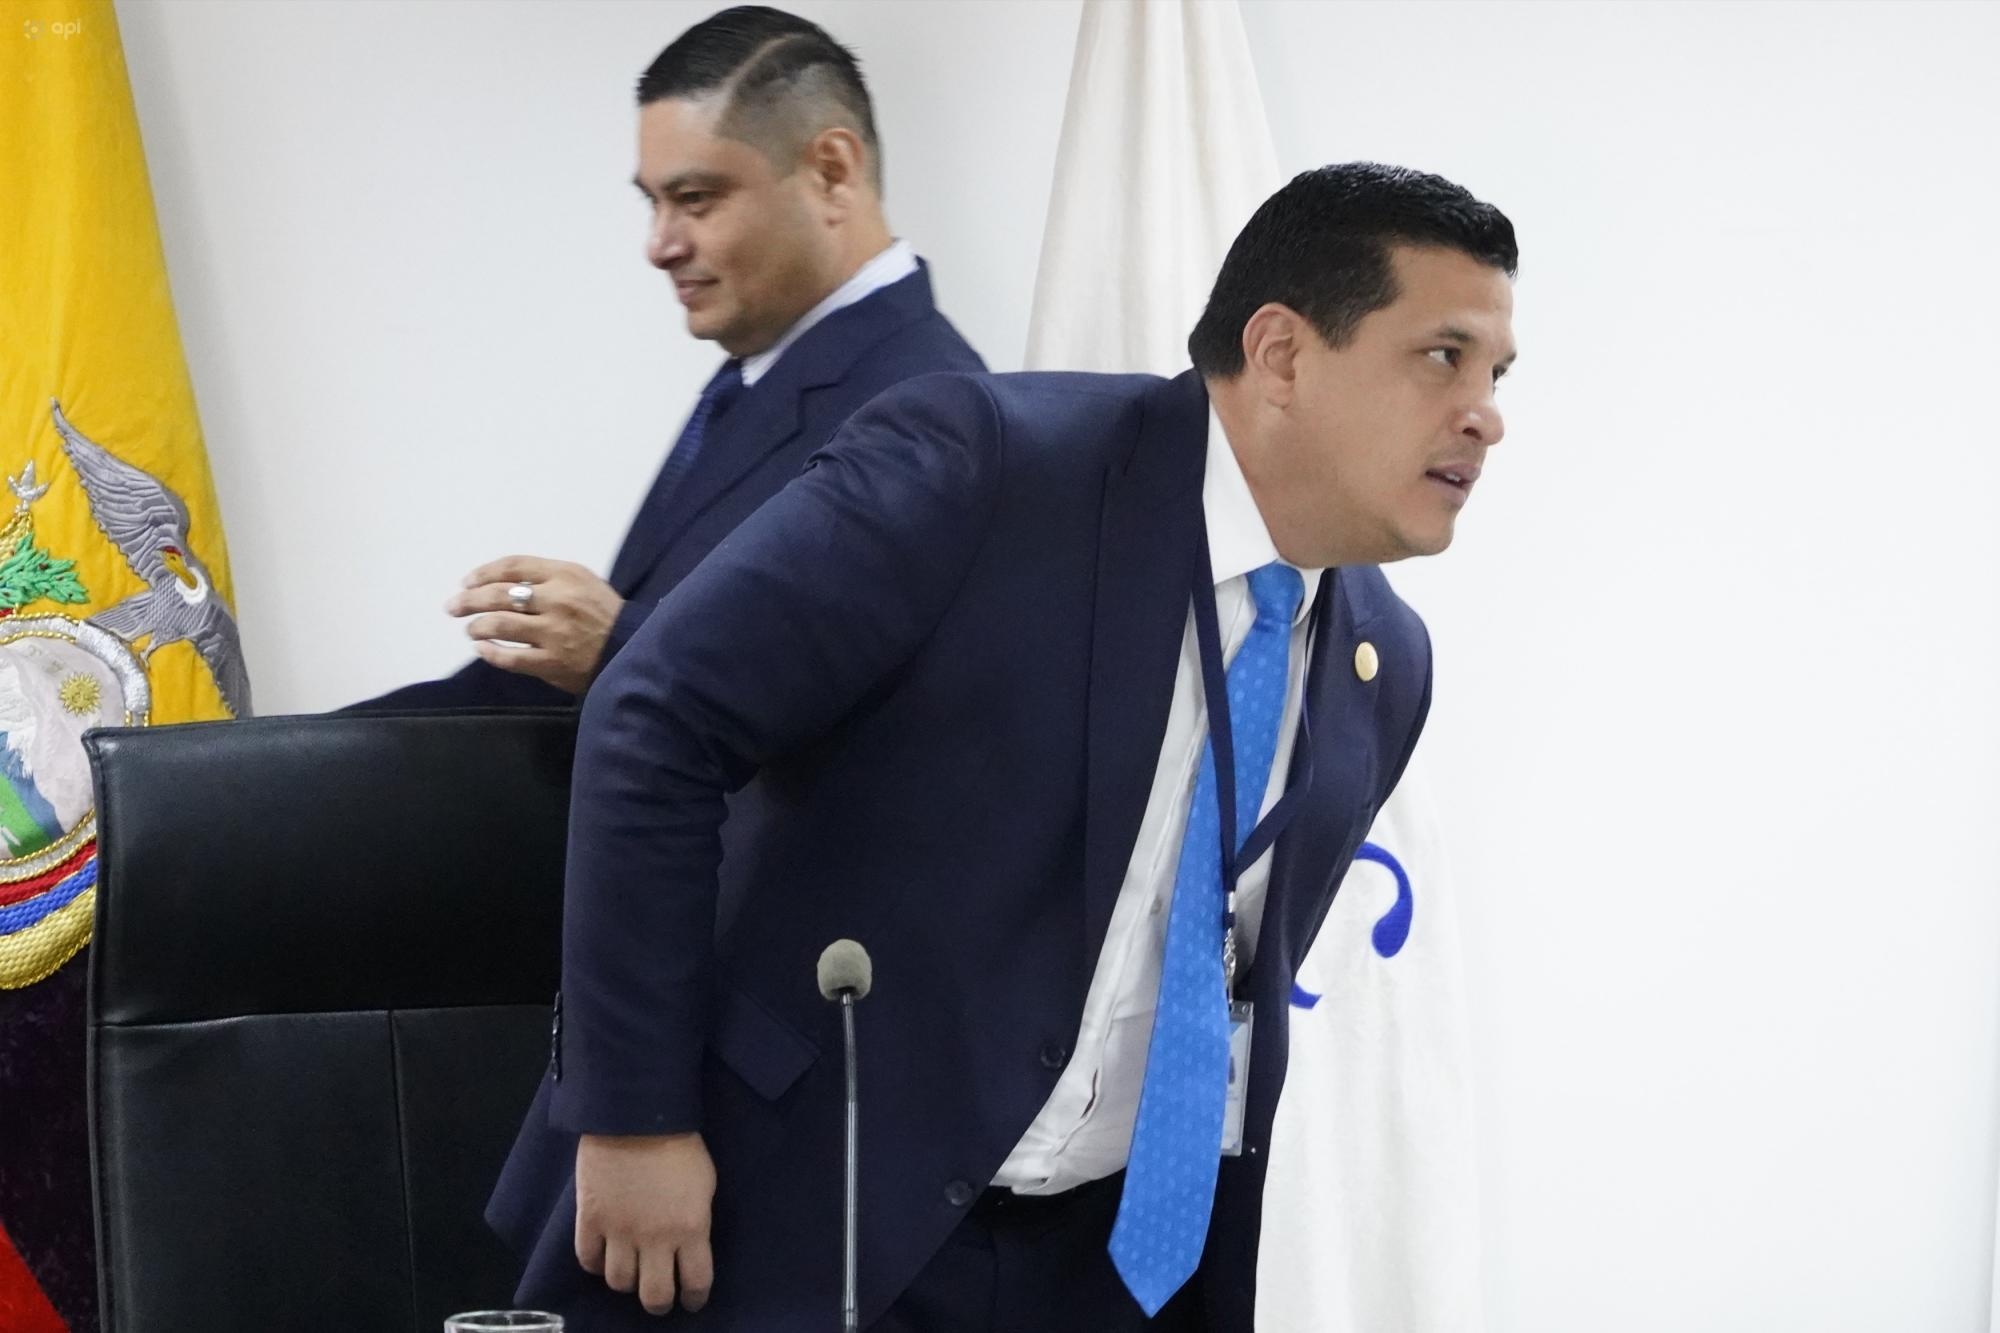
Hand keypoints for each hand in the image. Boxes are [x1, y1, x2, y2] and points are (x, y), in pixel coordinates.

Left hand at [448, 556, 624, 694]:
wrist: (633, 650)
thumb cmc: (605, 614)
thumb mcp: (583, 582)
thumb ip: (548, 578)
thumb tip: (502, 582)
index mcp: (566, 575)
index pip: (513, 566)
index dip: (483, 573)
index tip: (467, 582)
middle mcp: (558, 600)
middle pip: (499, 594)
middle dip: (469, 600)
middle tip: (453, 606)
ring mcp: (554, 633)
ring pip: (499, 625)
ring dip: (477, 626)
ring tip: (471, 629)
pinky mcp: (552, 662)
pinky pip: (510, 657)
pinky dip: (490, 652)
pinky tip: (482, 649)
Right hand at [574, 1132, 715, 1314]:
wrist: (636, 1113)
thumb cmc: (679, 1143)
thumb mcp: (704, 1184)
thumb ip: (696, 1219)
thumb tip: (689, 1242)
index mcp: (691, 1228)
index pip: (695, 1282)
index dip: (693, 1297)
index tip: (691, 1299)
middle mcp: (655, 1239)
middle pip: (654, 1295)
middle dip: (659, 1303)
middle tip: (659, 1297)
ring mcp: (619, 1232)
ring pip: (619, 1282)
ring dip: (627, 1282)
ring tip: (630, 1273)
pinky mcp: (590, 1219)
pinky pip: (588, 1259)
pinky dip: (595, 1264)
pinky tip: (602, 1257)